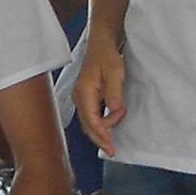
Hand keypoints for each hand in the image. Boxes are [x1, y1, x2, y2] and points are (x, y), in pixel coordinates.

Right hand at [74, 33, 127, 149]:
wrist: (101, 43)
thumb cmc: (107, 55)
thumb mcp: (115, 72)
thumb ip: (114, 92)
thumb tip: (114, 110)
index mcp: (84, 92)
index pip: (92, 121)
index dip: (102, 135)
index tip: (112, 145)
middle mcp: (79, 97)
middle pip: (87, 126)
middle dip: (100, 139)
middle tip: (112, 151)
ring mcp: (81, 98)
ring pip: (89, 122)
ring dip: (102, 130)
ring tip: (116, 133)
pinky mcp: (86, 97)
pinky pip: (91, 116)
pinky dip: (100, 124)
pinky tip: (109, 127)